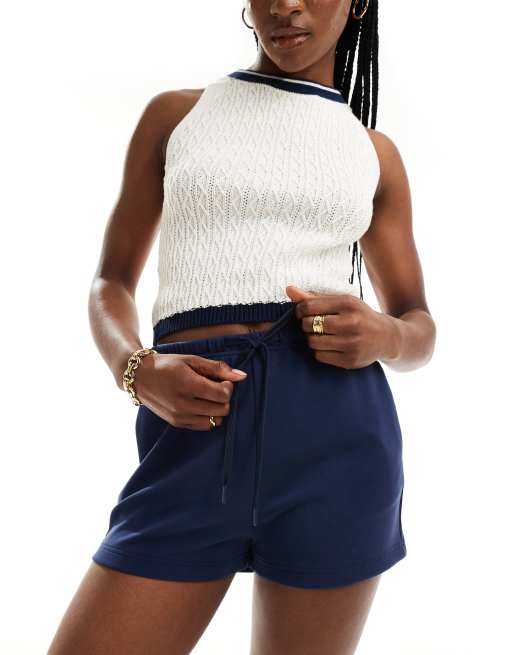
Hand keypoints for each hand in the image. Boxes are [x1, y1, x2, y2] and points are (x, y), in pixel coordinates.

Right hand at [133, 353, 247, 429]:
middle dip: (224, 397)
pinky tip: (200, 404)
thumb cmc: (167, 364)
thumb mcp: (191, 359)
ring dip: (217, 409)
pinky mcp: (177, 423)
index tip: (221, 379)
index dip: (228, 386)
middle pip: (222, 409)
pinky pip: (204, 426)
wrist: (139, 376)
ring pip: (216, 421)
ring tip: (207, 396)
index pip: (223, 394)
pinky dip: (208, 416)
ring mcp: (179, 416)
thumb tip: (243, 376)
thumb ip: (218, 368)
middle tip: (215, 386)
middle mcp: (183, 404)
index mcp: (188, 384)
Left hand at [286, 285, 398, 368]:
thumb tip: (289, 290)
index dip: (300, 310)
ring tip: (321, 335)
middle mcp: (351, 323)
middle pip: (309, 325)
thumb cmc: (359, 316)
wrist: (387, 337)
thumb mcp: (341, 302)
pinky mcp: (351, 360)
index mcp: (348, 304)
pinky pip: (320, 356)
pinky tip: (330, 346)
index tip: (303, 312)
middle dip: (306, 325)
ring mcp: (352, 343)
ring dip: (312, 339)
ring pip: (313, 342)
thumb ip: (314, 297)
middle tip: (313, 325)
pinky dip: (320, 351)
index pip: (309, 306)